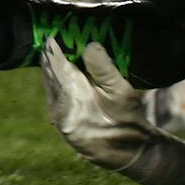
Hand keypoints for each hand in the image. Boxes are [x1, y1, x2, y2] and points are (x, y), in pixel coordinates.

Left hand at [39, 39, 184, 184]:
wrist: (133, 153)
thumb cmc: (129, 122)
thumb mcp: (122, 94)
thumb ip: (104, 69)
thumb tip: (89, 45)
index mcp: (69, 106)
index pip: (56, 70)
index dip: (54, 50)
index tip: (52, 33)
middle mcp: (57, 111)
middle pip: (51, 75)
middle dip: (53, 55)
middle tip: (54, 32)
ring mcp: (56, 114)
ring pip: (51, 82)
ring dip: (53, 64)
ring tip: (56, 43)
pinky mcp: (60, 115)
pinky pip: (54, 90)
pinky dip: (57, 76)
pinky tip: (61, 63)